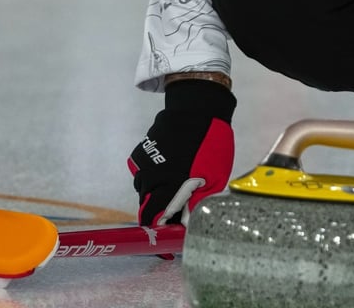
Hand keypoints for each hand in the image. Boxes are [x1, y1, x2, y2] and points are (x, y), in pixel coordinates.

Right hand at [128, 79, 236, 227]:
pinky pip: (144, 175)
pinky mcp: (140, 155)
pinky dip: (155, 180)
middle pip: (147, 210)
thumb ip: (198, 203)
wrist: (196, 108)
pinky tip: (171, 171)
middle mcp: (150, 178)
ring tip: (178, 190)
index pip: (154, 222)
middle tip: (177, 220)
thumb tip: (187, 225)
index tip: (167, 244)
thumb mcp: (214, 177)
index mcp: (169, 187)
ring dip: (158, 198)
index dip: (159, 235)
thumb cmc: (211, 144)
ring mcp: (143, 166)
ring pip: (145, 192)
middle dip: (160, 218)